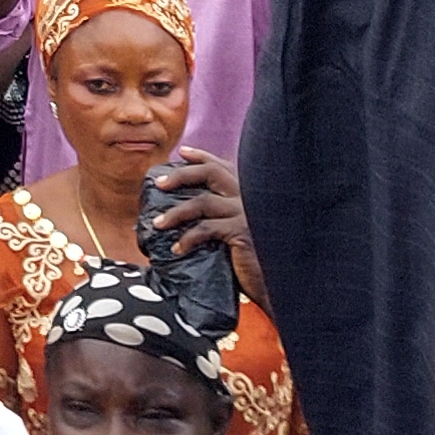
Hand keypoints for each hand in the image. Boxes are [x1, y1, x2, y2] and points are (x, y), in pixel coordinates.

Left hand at [143, 147, 250, 267]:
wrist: (277, 281)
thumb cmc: (253, 260)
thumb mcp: (237, 231)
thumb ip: (221, 215)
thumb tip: (179, 211)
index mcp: (250, 192)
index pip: (224, 166)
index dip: (202, 157)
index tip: (182, 152)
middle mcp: (250, 197)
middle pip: (211, 173)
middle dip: (181, 174)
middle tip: (159, 183)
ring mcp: (247, 213)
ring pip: (203, 202)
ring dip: (175, 212)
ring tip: (157, 223)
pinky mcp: (242, 232)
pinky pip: (206, 229)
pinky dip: (187, 238)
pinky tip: (177, 249)